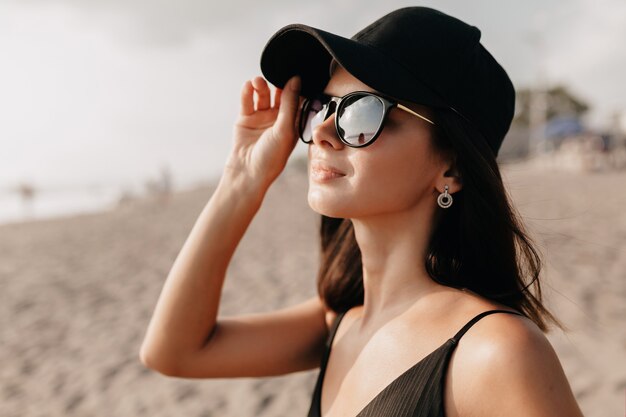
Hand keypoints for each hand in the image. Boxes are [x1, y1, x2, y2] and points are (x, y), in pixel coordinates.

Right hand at [226, 75, 301, 189]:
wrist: (247, 172)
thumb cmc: (271, 157)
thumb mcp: (285, 129)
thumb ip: (290, 103)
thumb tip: (296, 79)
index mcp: (293, 122)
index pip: (298, 99)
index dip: (296, 86)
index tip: (295, 71)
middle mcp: (279, 118)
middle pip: (279, 93)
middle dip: (277, 82)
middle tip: (275, 73)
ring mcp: (262, 117)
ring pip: (263, 94)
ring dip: (260, 85)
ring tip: (257, 81)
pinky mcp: (246, 118)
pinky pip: (247, 100)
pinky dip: (247, 92)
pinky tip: (248, 86)